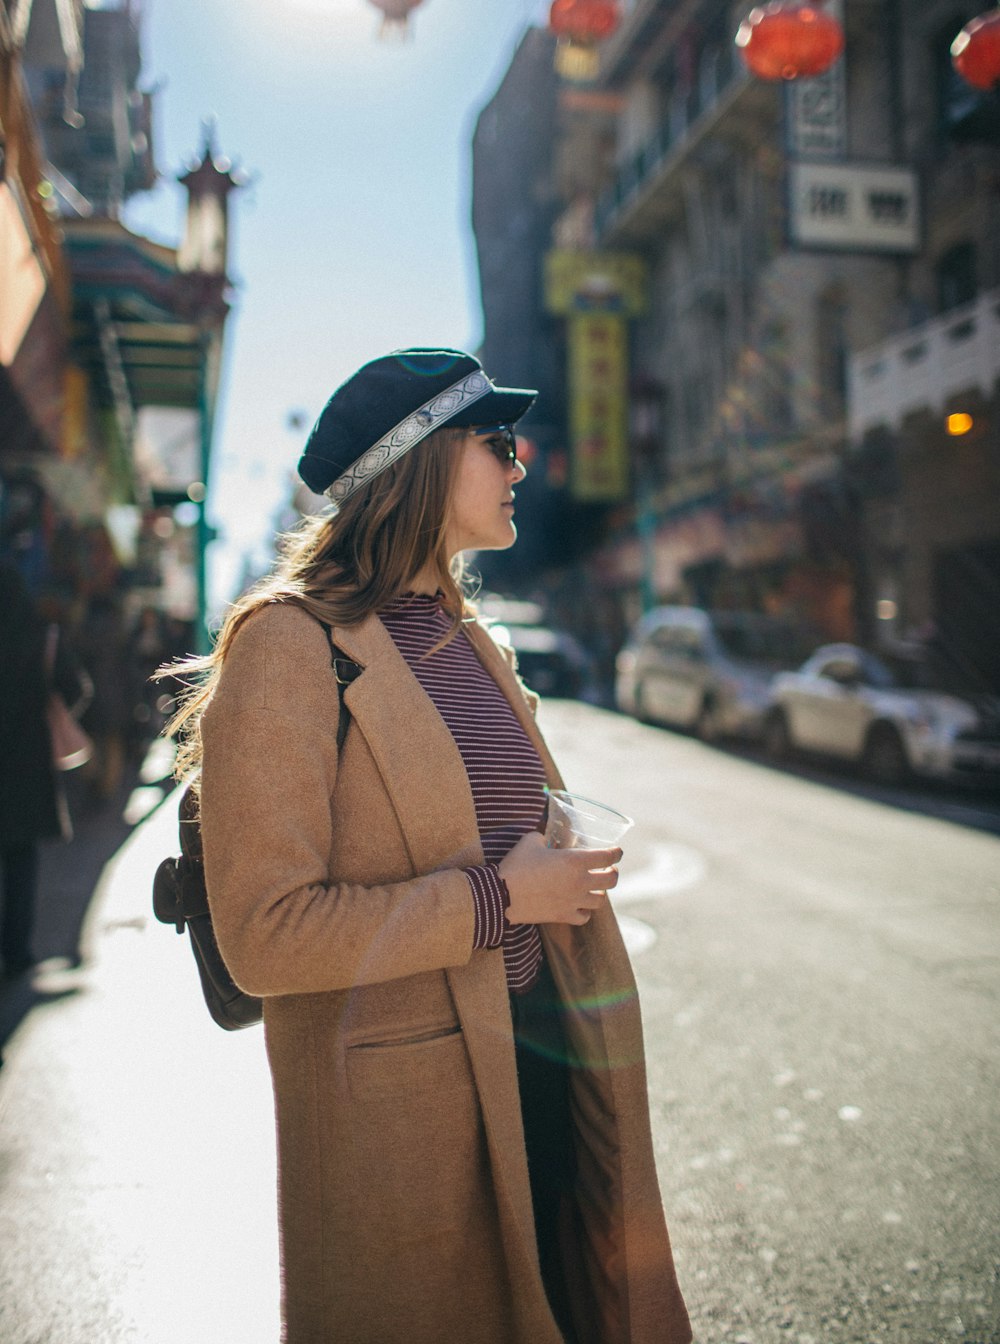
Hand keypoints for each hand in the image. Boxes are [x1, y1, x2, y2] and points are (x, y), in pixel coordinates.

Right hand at [499, 830, 621, 926]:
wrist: (501, 894)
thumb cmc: (516, 864)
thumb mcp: (531, 841)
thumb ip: (544, 837)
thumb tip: (546, 838)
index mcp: (575, 861)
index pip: (608, 856)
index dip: (616, 852)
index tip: (617, 851)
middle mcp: (580, 882)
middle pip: (611, 880)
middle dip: (613, 873)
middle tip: (608, 869)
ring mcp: (573, 901)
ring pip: (601, 900)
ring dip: (600, 892)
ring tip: (594, 887)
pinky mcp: (563, 916)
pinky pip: (584, 917)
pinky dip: (585, 911)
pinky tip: (580, 905)